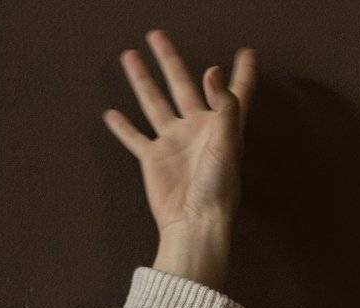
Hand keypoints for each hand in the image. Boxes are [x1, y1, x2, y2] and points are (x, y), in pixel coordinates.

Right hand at [103, 30, 256, 238]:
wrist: (195, 221)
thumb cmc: (218, 188)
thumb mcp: (227, 143)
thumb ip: (224, 105)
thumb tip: (211, 71)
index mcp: (221, 127)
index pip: (236, 94)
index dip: (243, 74)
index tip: (248, 53)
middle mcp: (196, 130)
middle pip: (182, 85)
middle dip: (170, 60)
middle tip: (158, 35)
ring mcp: (173, 143)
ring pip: (154, 102)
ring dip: (142, 80)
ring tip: (130, 55)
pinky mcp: (154, 159)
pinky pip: (135, 138)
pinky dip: (123, 127)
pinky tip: (111, 114)